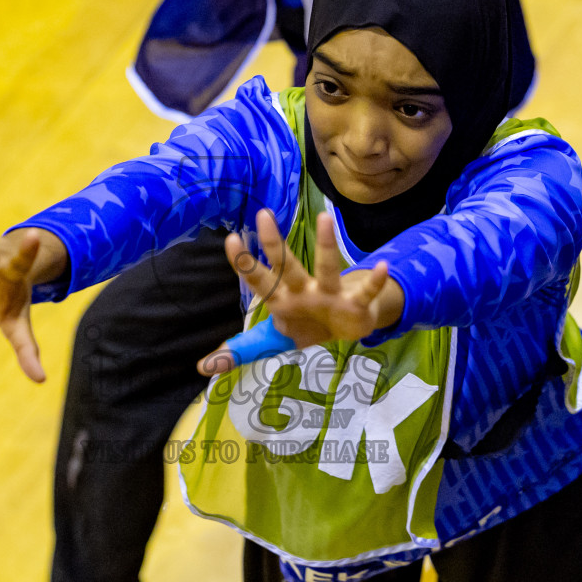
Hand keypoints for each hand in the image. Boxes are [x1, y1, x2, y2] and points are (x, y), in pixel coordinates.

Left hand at [199, 210, 403, 374]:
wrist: (344, 328)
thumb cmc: (304, 324)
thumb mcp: (270, 340)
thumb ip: (239, 349)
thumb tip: (201, 367)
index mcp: (281, 298)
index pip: (258, 279)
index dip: (244, 263)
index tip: (230, 239)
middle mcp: (303, 290)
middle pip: (287, 266)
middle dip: (274, 244)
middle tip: (263, 215)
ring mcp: (330, 294)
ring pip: (327, 268)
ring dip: (327, 245)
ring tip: (325, 218)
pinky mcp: (355, 305)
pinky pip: (366, 292)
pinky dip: (374, 282)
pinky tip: (380, 269)